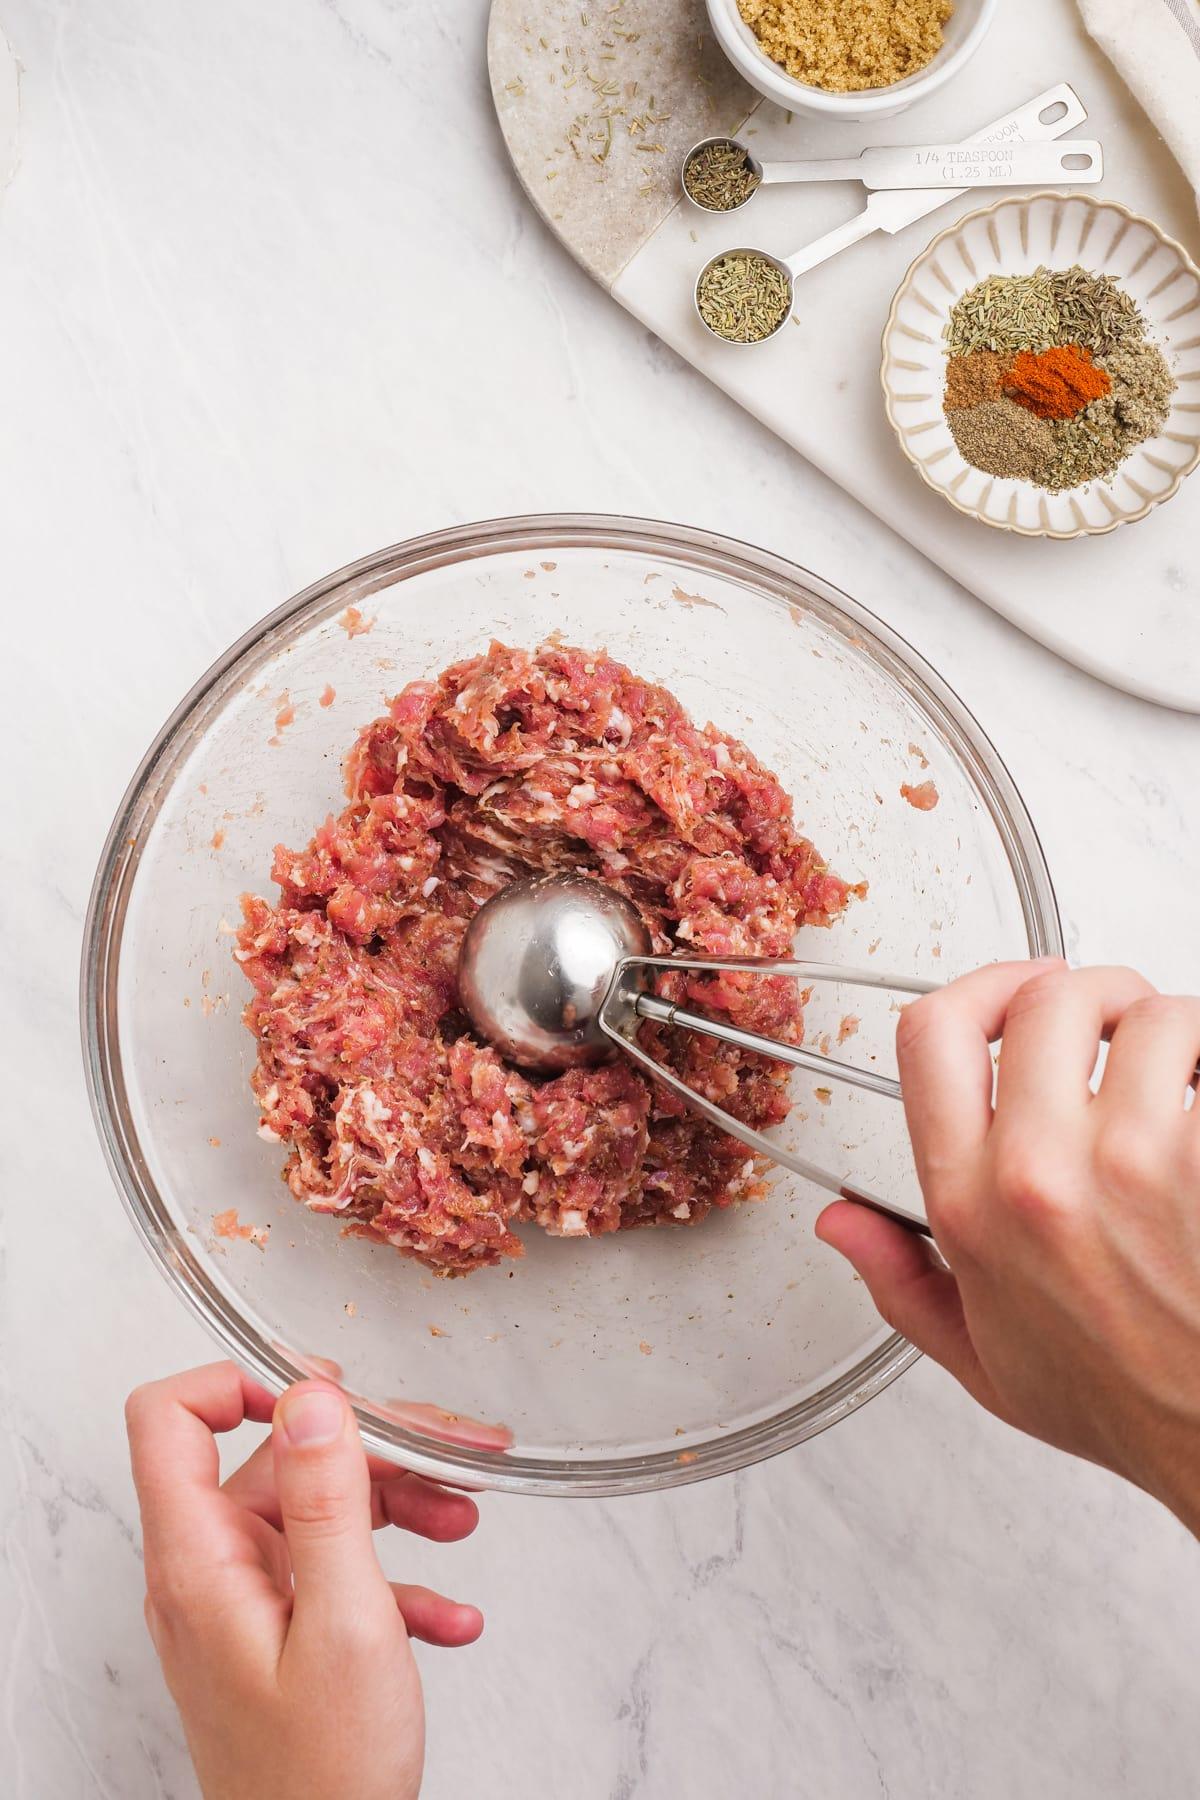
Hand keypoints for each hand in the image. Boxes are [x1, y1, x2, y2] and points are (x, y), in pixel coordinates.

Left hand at [126, 1362, 482, 1799]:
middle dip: (373, 1449)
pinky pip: (335, 1577)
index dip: (238, 1381)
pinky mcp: (276, 1638)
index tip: (323, 1391)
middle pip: (276, 1461)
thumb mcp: (345, 1622)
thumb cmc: (322, 1780)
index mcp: (201, 1560)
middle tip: (453, 1450)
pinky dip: (397, 1582)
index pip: (170, 1418)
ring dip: (399, 1508)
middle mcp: (210, 1574)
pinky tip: (451, 1613)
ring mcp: (243, 1606)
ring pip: (317, 1514)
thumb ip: (327, 1500)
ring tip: (464, 1521)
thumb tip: (310, 1397)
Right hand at [817, 963, 1199, 1535]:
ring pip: (1153, 1015)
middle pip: (1047, 999)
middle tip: (1116, 1028)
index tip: (1014, 992)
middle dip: (1089, 998)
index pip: (934, 1034)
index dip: (980, 988)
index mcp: (970, 1205)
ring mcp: (1136, 1159)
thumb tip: (842, 1223)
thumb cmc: (1126, 1402)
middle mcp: (1041, 1172)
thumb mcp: (984, 1361)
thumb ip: (901, 1284)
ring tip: (1181, 1072)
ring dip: (1172, 1030)